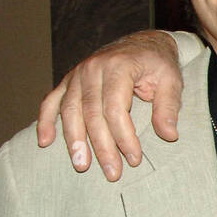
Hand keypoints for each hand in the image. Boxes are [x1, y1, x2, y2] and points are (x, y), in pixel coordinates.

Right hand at [36, 30, 182, 179]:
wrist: (143, 43)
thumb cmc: (158, 64)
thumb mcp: (172, 81)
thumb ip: (169, 107)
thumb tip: (169, 135)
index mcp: (119, 65)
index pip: (115, 108)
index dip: (124, 137)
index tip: (134, 159)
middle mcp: (93, 67)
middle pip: (92, 113)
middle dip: (102, 146)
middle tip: (112, 173)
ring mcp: (78, 73)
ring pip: (70, 110)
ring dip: (74, 140)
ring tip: (81, 166)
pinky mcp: (69, 79)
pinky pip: (52, 100)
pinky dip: (46, 120)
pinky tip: (44, 142)